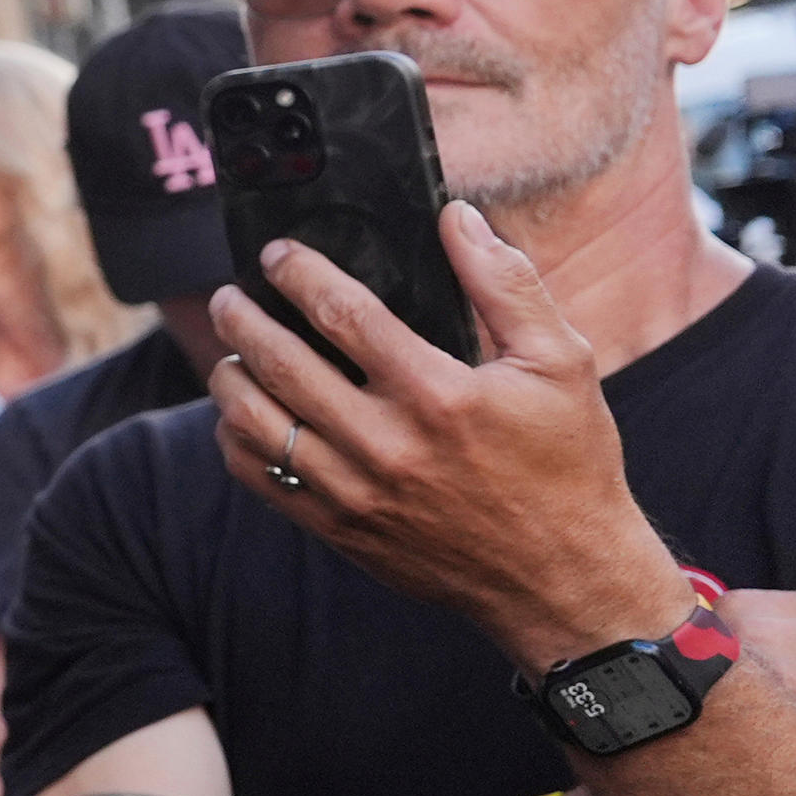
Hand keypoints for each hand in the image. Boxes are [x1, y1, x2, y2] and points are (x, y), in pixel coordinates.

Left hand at [207, 201, 685, 663]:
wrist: (563, 578)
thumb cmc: (567, 464)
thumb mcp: (562, 363)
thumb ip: (507, 284)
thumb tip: (458, 218)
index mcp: (438, 395)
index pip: (342, 314)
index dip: (300, 274)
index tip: (278, 255)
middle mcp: (387, 445)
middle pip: (279, 364)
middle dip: (242, 319)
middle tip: (228, 297)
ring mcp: (355, 493)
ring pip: (254, 423)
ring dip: (229, 377)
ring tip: (231, 352)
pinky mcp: (340, 530)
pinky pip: (259, 478)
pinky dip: (236, 440)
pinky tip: (243, 416)